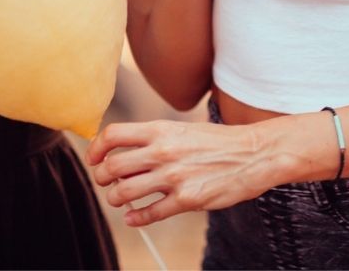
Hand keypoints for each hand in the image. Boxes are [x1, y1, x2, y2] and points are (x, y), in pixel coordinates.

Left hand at [87, 120, 271, 226]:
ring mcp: (174, 177)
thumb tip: (122, 151)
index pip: (112, 136)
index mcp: (160, 130)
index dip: (95, 149)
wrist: (253, 154)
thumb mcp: (182, 130)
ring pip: (124, 193)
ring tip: (121, 199)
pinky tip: (134, 216)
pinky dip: (135, 218)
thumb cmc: (217, 142)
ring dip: (116, 199)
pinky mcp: (187, 200)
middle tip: (107, 182)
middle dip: (102, 178)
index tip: (95, 159)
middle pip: (112, 167)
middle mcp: (163, 152)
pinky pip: (149, 213)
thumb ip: (153, 139)